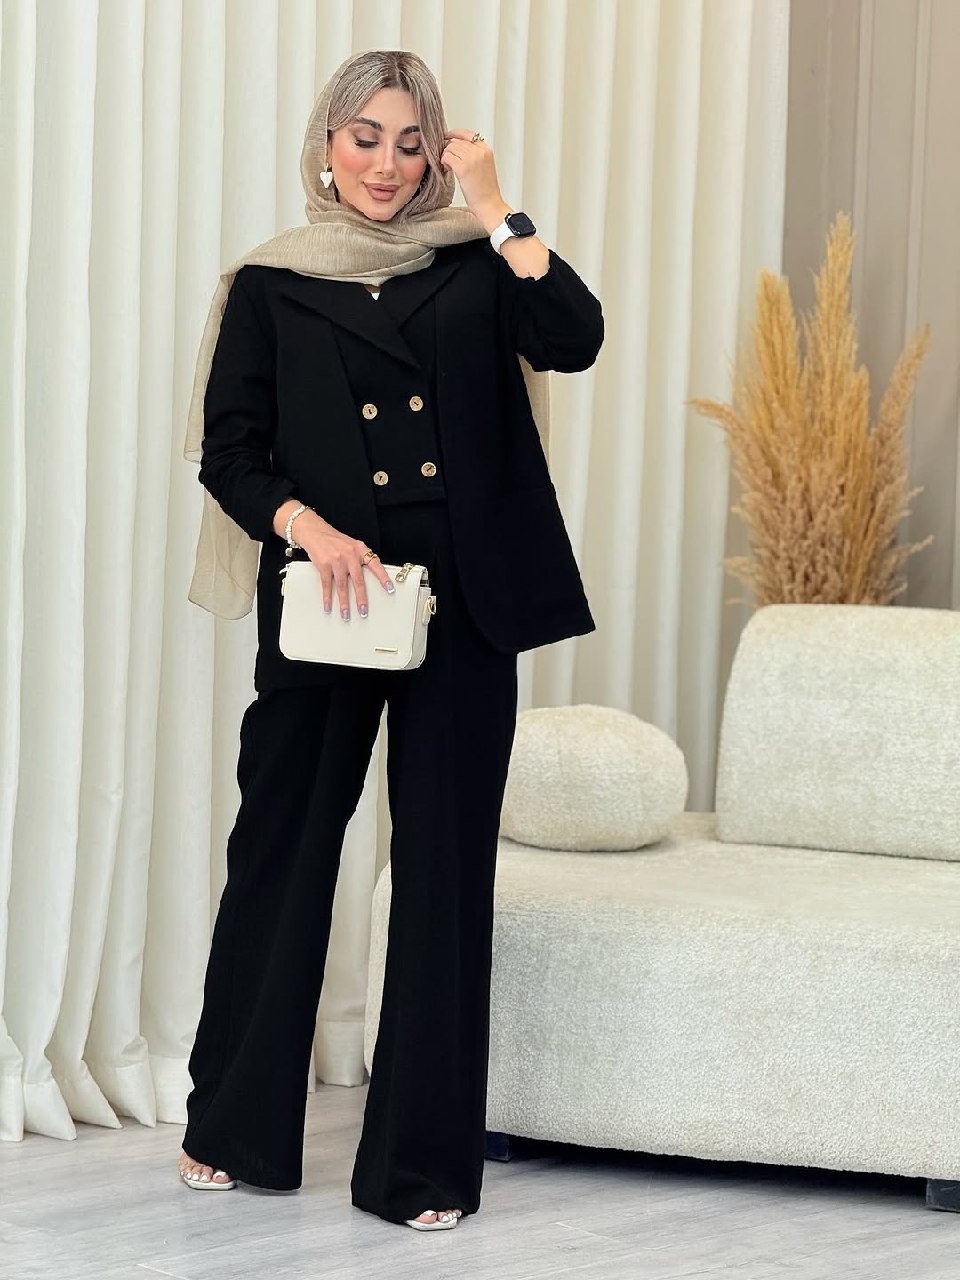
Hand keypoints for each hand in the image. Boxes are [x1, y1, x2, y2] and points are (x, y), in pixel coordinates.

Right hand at [278, 506, 394, 619]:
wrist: (316, 532)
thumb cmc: (335, 541)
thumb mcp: (352, 546)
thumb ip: (360, 559)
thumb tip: (367, 580)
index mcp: (360, 549)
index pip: (375, 564)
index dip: (383, 577)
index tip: (389, 589)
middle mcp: (350, 555)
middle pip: (358, 580)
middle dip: (361, 598)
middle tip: (363, 611)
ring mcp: (336, 560)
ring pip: (342, 586)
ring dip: (344, 603)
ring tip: (346, 614)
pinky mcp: (324, 565)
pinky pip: (327, 584)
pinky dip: (328, 597)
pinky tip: (329, 606)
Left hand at [440, 129, 508, 227]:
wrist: (489, 204)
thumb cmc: (486, 190)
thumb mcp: (485, 165)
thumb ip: (475, 153)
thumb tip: (457, 146)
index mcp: (486, 149)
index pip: (467, 133)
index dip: (454, 135)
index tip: (447, 138)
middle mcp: (479, 151)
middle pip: (456, 141)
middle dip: (449, 149)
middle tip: (449, 160)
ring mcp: (471, 159)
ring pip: (449, 148)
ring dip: (446, 156)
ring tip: (450, 166)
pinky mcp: (463, 168)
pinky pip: (446, 157)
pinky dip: (444, 162)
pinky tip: (448, 169)